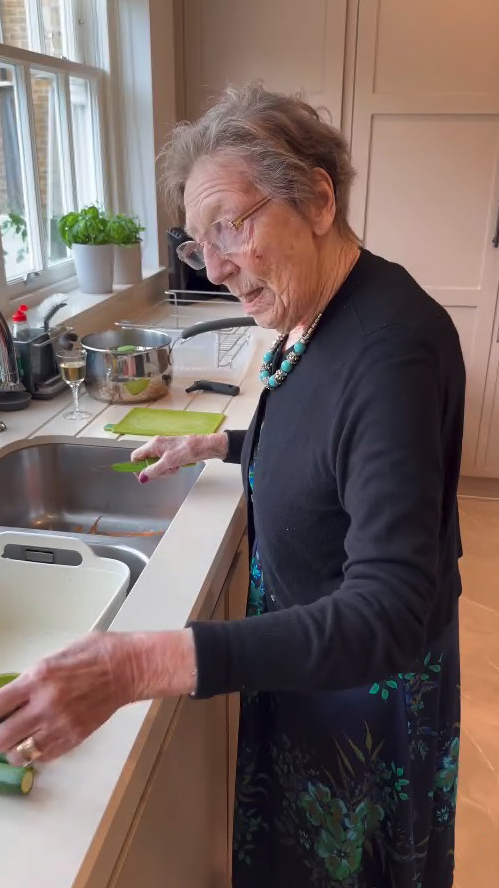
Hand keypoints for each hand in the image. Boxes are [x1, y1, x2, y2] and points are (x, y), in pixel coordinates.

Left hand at [0, 633, 131, 763]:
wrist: (128, 668)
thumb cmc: (96, 653)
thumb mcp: (55, 657)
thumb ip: (32, 678)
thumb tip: (13, 695)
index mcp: (38, 678)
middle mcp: (45, 704)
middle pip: (1, 737)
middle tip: (3, 729)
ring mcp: (60, 724)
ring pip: (19, 754)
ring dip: (14, 748)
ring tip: (20, 737)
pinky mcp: (74, 738)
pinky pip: (43, 757)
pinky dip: (36, 753)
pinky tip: (41, 739)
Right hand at [131, 432, 228, 481]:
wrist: (204, 447)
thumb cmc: (188, 449)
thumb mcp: (169, 462)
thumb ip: (154, 470)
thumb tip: (142, 477)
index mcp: (153, 445)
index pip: (136, 456)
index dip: (137, 467)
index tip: (144, 476)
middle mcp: (157, 446)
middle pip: (146, 463)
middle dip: (155, 470)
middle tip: (165, 471)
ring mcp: (164, 450)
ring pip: (156, 466)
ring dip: (165, 470)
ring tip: (174, 467)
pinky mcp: (171, 454)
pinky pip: (165, 465)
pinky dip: (170, 468)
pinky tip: (178, 466)